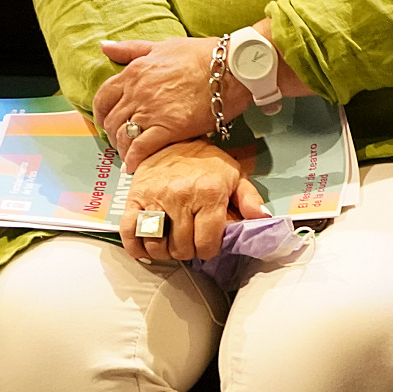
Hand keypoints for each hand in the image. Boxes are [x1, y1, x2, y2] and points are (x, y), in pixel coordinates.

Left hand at [93, 37, 226, 166]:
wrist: (232, 67)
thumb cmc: (202, 54)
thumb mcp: (163, 45)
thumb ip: (131, 49)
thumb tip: (104, 46)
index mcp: (134, 72)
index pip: (103, 98)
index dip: (102, 113)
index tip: (107, 121)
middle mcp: (137, 93)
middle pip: (111, 120)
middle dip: (113, 134)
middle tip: (121, 140)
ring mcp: (151, 111)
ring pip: (123, 136)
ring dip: (123, 149)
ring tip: (130, 154)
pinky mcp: (168, 128)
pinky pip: (141, 149)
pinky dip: (134, 160)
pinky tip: (135, 166)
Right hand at [119, 140, 266, 264]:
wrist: (172, 139)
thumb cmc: (205, 162)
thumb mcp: (234, 175)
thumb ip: (249, 199)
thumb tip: (262, 219)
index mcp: (209, 193)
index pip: (206, 243)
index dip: (208, 250)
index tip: (207, 244)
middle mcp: (181, 196)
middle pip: (182, 248)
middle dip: (188, 251)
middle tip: (190, 241)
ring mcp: (155, 198)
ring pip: (157, 246)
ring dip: (165, 252)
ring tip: (172, 243)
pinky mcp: (133, 199)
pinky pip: (130, 234)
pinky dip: (137, 248)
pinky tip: (148, 246)